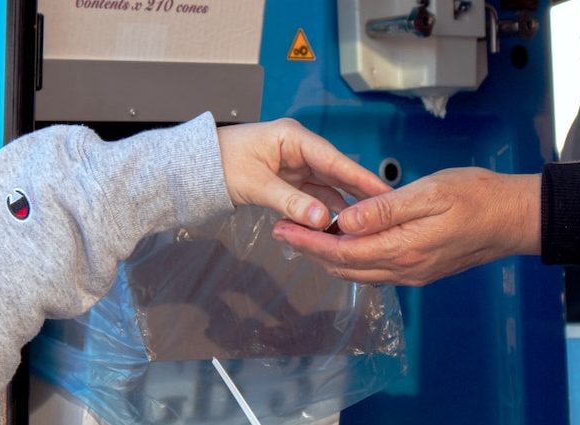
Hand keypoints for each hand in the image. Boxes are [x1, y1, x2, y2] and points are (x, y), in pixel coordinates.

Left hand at [218, 118, 390, 228]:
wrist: (195, 171)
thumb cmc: (219, 165)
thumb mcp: (256, 184)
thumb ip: (290, 202)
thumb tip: (321, 219)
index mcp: (293, 137)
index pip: (334, 158)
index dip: (360, 177)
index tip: (382, 191)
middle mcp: (300, 149)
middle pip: (336, 172)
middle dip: (358, 192)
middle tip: (384, 210)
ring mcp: (296, 166)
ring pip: (327, 187)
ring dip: (341, 205)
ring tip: (363, 224)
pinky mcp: (290, 181)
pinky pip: (313, 197)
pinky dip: (322, 211)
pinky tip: (336, 226)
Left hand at [271, 167, 540, 285]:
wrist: (513, 218)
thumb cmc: (476, 197)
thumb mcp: (428, 193)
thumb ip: (384, 210)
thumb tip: (344, 221)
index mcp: (403, 248)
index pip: (342, 250)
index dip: (309, 241)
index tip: (282, 229)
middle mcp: (404, 268)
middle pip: (345, 266)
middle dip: (310, 251)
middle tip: (282, 233)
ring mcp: (413, 273)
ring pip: (359, 271)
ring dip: (329, 257)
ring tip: (305, 239)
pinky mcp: (421, 269)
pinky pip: (376, 270)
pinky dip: (352, 259)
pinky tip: (345, 244)